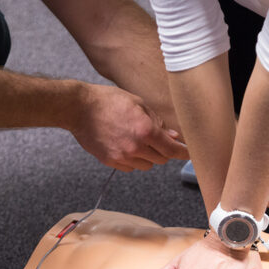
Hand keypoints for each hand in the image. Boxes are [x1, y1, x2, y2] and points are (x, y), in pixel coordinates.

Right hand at [72, 84, 187, 171]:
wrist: (79, 108)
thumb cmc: (108, 100)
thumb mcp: (138, 103)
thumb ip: (157, 122)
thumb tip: (171, 136)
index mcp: (145, 131)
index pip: (172, 150)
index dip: (183, 153)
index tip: (189, 154)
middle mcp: (135, 147)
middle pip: (161, 160)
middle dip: (163, 151)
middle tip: (158, 139)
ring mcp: (122, 157)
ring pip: (146, 165)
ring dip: (148, 156)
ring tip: (137, 139)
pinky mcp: (110, 161)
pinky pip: (130, 167)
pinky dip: (133, 160)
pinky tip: (125, 145)